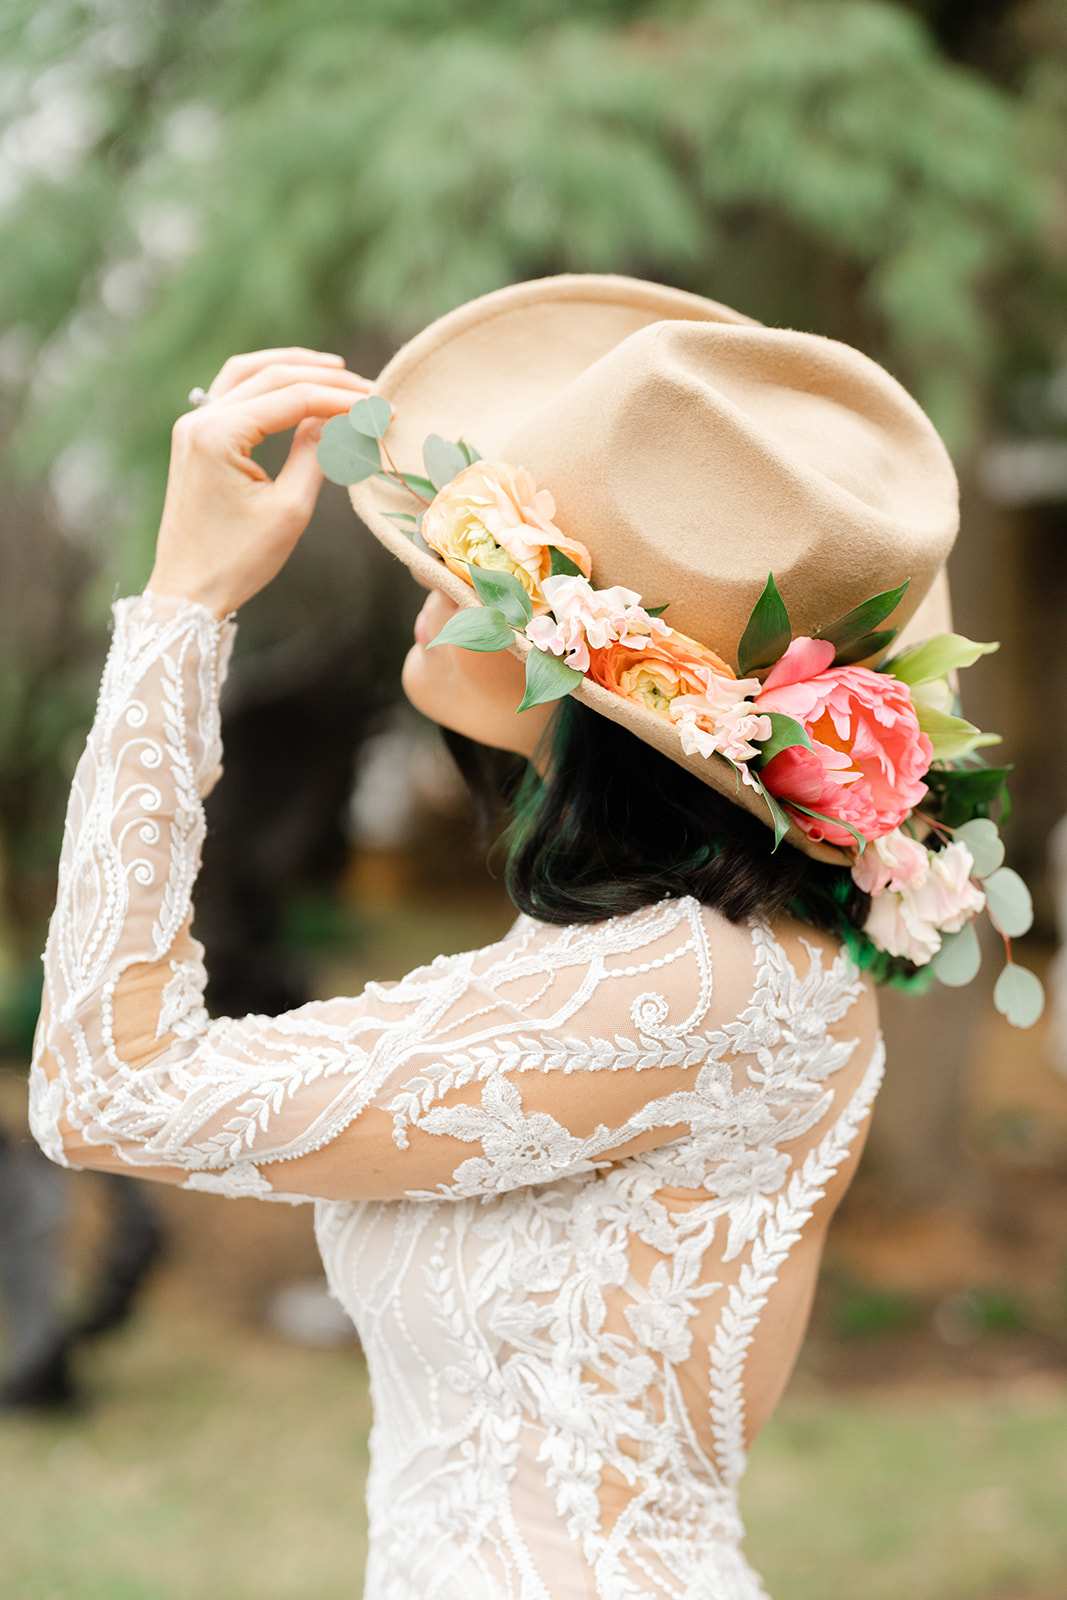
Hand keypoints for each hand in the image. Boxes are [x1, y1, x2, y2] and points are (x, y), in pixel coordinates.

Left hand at [146, 347, 376, 617]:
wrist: (187, 591)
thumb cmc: (238, 561)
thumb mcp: (289, 509)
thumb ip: (315, 454)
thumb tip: (337, 417)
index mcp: (219, 436)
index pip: (292, 398)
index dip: (342, 400)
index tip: (380, 407)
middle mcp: (199, 420)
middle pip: (270, 376)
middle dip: (323, 379)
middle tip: (367, 388)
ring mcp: (192, 426)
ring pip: (247, 374)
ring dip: (291, 367)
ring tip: (334, 370)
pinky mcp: (194, 438)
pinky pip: (233, 393)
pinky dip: (266, 383)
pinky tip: (294, 386)